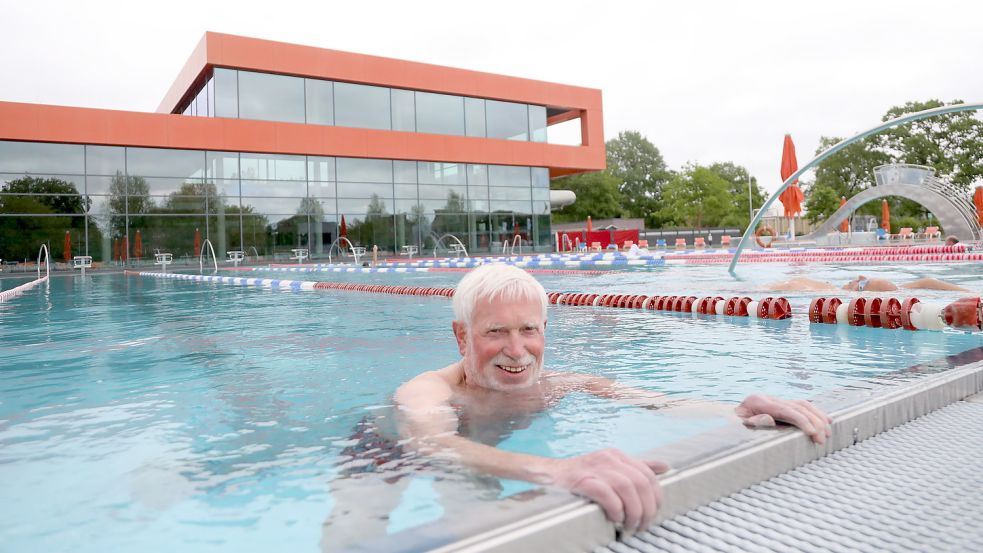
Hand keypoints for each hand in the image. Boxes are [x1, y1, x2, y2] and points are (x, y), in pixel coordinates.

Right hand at [548, 449, 669, 532]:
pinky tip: (614, 518)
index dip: (656, 496)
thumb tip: (665, 467)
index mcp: (618, 456)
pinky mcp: (582, 479)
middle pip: (640, 482)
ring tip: (629, 525)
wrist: (550, 474)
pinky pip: (606, 493)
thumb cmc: (582, 475)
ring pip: (627, 487)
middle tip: (641, 525)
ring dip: (633, 511)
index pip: (648, 474)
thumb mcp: (611, 466)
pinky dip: (615, 508)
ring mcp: (595, 467)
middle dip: (646, 508)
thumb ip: (637, 467)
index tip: (654, 513)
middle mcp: (609, 458)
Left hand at [735, 394, 831, 443]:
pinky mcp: (782, 405)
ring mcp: (777, 400)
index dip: (802, 420)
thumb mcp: (738, 423)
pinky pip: (803, 406)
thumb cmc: (732, 423)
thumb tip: (770, 419)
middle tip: (822, 439)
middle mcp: (771, 399)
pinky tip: (827, 421)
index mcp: (759, 402)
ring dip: (818, 417)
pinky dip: (816, 413)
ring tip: (828, 432)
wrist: (728, 416)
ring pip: (804, 404)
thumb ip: (754, 421)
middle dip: (814, 422)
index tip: (813, 433)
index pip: (787, 410)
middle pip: (799, 407)